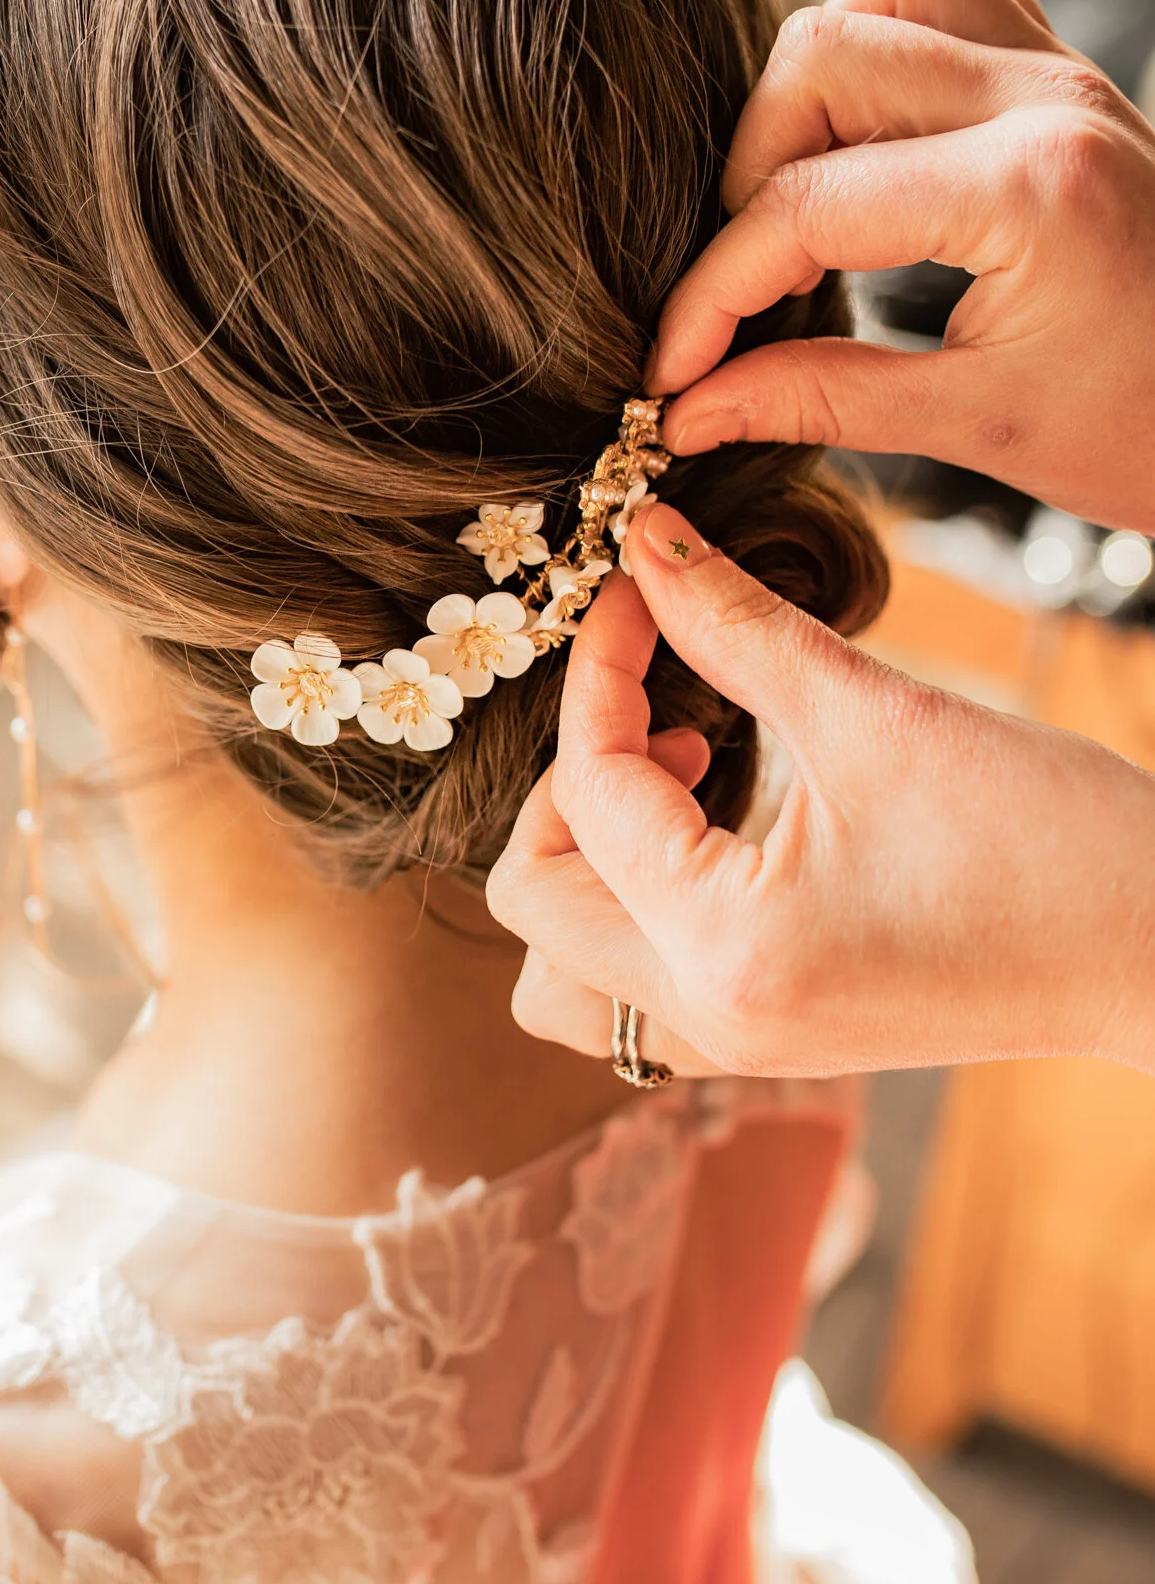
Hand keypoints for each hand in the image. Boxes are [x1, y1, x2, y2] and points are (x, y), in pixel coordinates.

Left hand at [488, 501, 1154, 1079]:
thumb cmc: (1051, 844)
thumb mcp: (879, 713)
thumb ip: (737, 624)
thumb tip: (645, 543)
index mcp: (724, 949)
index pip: (587, 791)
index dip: (598, 668)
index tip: (637, 585)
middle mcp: (709, 1018)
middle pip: (531, 903)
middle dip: (567, 776)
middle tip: (651, 691)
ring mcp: (737, 1041)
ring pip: (566, 966)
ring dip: (588, 853)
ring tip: (682, 762)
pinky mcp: (772, 1030)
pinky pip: (636, 977)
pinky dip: (639, 890)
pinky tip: (722, 806)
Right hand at [652, 0, 1154, 534]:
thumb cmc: (1146, 429)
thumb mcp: (977, 428)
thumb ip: (818, 399)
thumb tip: (690, 407)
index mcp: (1029, 190)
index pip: (807, 205)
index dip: (713, 290)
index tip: (674, 365)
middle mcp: (1042, 98)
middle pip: (820, 54)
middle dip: (746, 171)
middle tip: (745, 275)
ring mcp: (1058, 68)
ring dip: (813, 83)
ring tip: (806, 193)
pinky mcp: (1062, 68)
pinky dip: (883, 46)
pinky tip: (870, 146)